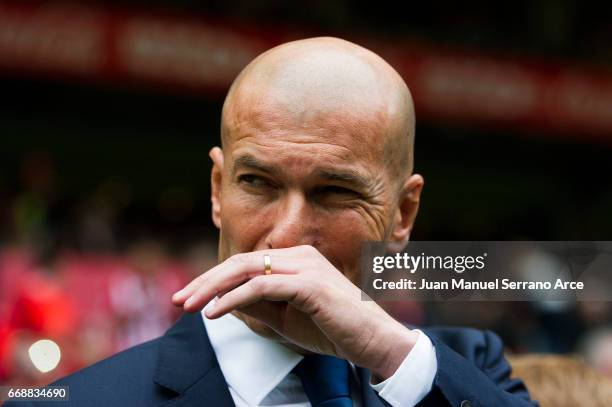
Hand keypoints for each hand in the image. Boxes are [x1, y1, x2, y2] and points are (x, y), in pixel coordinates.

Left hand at [172, 245, 418, 379]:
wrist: (373, 341)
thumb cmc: (332, 329)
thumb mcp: (285, 317)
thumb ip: (257, 305)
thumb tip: (223, 300)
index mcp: (296, 259)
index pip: (246, 263)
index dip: (214, 279)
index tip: (190, 297)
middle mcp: (299, 256)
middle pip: (241, 261)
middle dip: (205, 280)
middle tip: (179, 299)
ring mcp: (304, 267)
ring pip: (247, 269)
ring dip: (212, 288)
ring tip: (188, 306)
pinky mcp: (308, 284)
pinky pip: (261, 287)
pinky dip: (233, 299)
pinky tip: (214, 312)